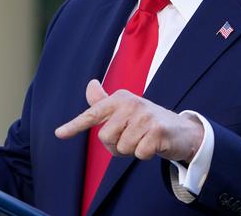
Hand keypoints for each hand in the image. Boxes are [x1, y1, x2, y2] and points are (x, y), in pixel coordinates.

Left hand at [55, 80, 203, 162]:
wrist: (182, 130)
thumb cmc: (147, 121)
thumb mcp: (126, 110)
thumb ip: (105, 102)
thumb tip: (90, 84)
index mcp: (120, 98)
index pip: (93, 113)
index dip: (74, 125)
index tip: (58, 134)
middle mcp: (131, 103)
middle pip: (105, 137)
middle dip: (116, 146)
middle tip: (131, 138)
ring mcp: (145, 116)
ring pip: (122, 148)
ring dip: (132, 150)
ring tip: (143, 140)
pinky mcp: (157, 131)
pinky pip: (138, 154)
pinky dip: (145, 155)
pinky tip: (154, 145)